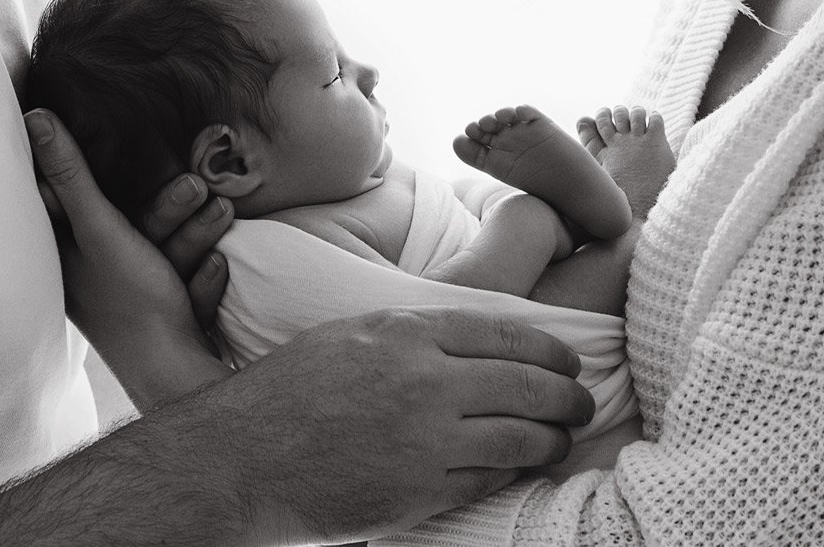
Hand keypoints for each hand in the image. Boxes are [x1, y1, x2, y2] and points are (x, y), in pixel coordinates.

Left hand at [27, 110, 232, 405]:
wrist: (179, 376)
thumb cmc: (130, 303)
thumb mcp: (100, 229)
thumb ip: (72, 176)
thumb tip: (33, 118)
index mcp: (64, 256)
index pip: (64, 199)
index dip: (86, 167)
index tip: (108, 135)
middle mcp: (92, 278)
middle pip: (132, 224)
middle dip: (171, 209)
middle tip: (198, 188)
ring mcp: (131, 298)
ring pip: (167, 251)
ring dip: (196, 234)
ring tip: (223, 215)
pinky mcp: (164, 314)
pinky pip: (187, 283)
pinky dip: (202, 279)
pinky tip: (215, 271)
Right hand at [154, 307, 595, 542]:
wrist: (242, 458)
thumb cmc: (287, 392)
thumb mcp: (349, 334)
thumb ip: (411, 334)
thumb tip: (473, 340)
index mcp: (405, 333)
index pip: (505, 332)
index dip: (548, 350)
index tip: (566, 360)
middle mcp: (424, 381)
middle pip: (526, 385)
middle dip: (567, 395)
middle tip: (582, 401)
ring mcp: (425, 440)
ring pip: (521, 437)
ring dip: (553, 439)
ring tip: (561, 439)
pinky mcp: (421, 491)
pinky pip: (490, 479)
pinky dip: (514, 472)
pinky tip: (522, 468)